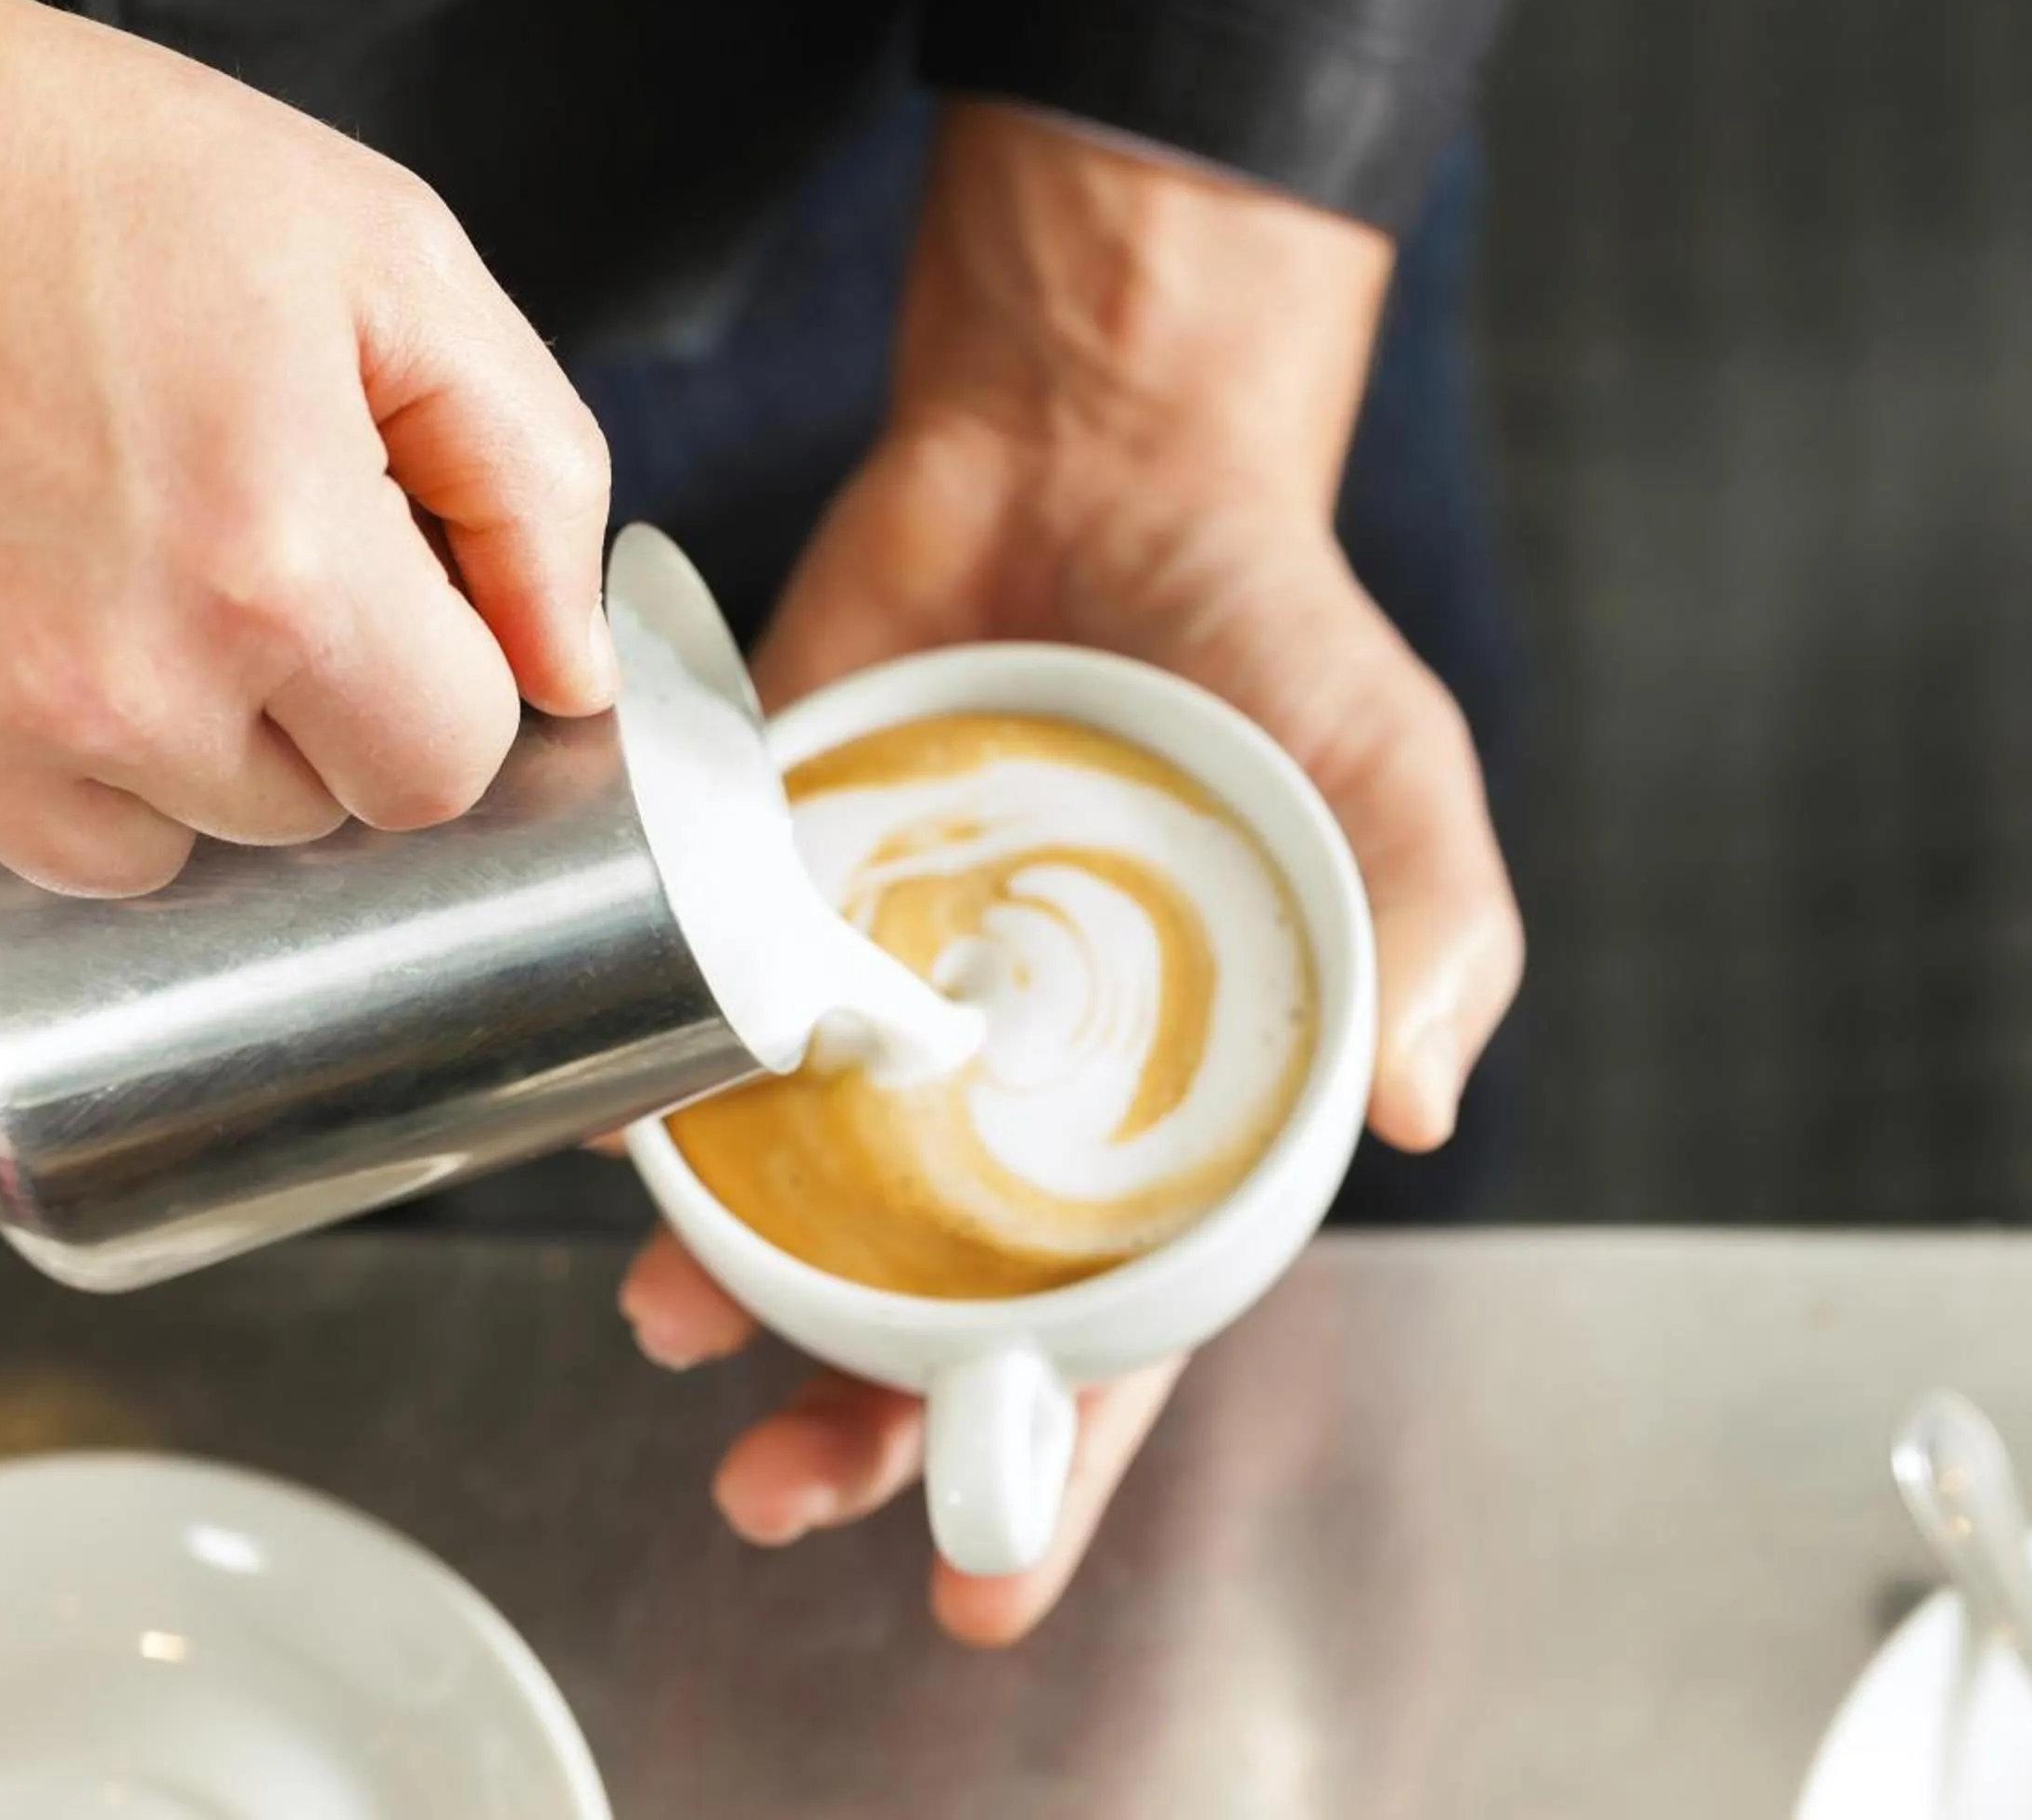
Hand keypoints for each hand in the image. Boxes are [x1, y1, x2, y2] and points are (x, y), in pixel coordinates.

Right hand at [0, 0, 612, 894]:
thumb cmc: (59, 164)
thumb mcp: (377, 256)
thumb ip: (527, 476)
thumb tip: (575, 672)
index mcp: (274, 568)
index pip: (445, 767)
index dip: (438, 682)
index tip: (391, 599)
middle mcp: (110, 683)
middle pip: (306, 816)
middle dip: (307, 707)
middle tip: (231, 541)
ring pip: (149, 849)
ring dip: (162, 749)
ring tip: (106, 566)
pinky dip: (9, 742)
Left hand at [622, 106, 1521, 1642]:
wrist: (1098, 452)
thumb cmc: (1272, 632)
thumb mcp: (1391, 776)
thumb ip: (1428, 934)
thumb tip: (1413, 1108)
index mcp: (1164, 1108)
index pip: (1111, 1328)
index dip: (1050, 1459)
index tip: (977, 1579)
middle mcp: (1007, 1083)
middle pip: (924, 1303)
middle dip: (849, 1416)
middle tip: (773, 1485)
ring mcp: (883, 996)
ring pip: (790, 1195)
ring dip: (726, 1276)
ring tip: (668, 1314)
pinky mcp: (771, 893)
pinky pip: (693, 1020)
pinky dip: (642, 1088)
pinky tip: (603, 1132)